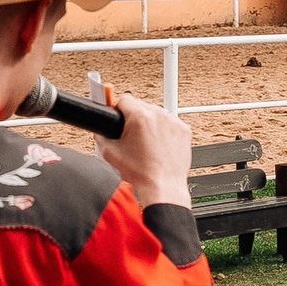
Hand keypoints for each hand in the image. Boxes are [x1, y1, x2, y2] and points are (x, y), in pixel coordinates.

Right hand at [99, 91, 192, 208]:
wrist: (163, 186)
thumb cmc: (140, 172)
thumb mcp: (110, 152)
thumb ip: (102, 135)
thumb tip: (102, 128)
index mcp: (140, 117)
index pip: (124, 99)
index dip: (117, 109)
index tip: (117, 117)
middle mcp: (160, 115)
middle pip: (141, 106)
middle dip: (134, 118)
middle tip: (130, 135)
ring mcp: (174, 122)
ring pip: (156, 114)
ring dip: (149, 123)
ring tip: (145, 143)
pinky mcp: (184, 131)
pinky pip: (169, 124)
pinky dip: (163, 131)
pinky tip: (157, 145)